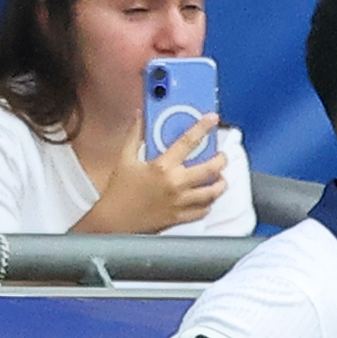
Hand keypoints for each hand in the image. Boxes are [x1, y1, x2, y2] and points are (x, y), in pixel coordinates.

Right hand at [93, 117, 229, 234]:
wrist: (114, 222)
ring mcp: (180, 203)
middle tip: (221, 156)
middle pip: (210, 170)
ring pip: (212, 193)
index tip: (213, 118)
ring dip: (220, 183)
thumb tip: (139, 115)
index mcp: (162, 167)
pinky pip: (203, 210)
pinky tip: (207, 197)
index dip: (202, 128)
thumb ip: (134, 135)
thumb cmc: (118, 190)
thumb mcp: (124, 159)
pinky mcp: (180, 218)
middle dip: (221, 160)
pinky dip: (208, 203)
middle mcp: (175, 184)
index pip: (187, 142)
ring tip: (220, 178)